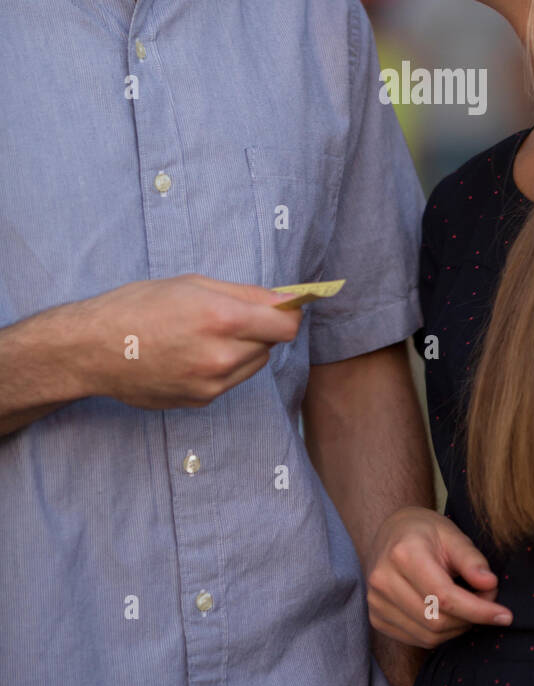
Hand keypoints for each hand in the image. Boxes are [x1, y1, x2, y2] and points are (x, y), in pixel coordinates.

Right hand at [64, 274, 302, 407]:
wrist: (92, 349)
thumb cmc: (137, 307)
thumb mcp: (193, 284)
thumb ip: (246, 294)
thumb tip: (286, 298)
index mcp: (222, 318)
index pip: (287, 325)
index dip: (289, 313)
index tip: (282, 307)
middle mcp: (221, 355)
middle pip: (271, 344)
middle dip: (260, 328)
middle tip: (229, 316)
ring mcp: (211, 384)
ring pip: (254, 364)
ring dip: (244, 349)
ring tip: (205, 335)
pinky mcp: (201, 401)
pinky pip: (231, 381)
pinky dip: (224, 367)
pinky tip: (192, 355)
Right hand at [367, 506, 512, 647]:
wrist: (391, 534)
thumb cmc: (426, 532)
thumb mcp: (452, 534)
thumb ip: (472, 559)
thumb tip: (490, 584)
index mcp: (403, 553)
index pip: (444, 596)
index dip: (478, 610)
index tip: (504, 615)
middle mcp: (384, 580)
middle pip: (436, 619)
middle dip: (470, 618)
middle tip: (487, 602)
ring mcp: (376, 602)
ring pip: (428, 635)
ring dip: (457, 628)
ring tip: (468, 607)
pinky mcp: (376, 618)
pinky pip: (416, 639)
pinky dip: (440, 634)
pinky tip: (449, 615)